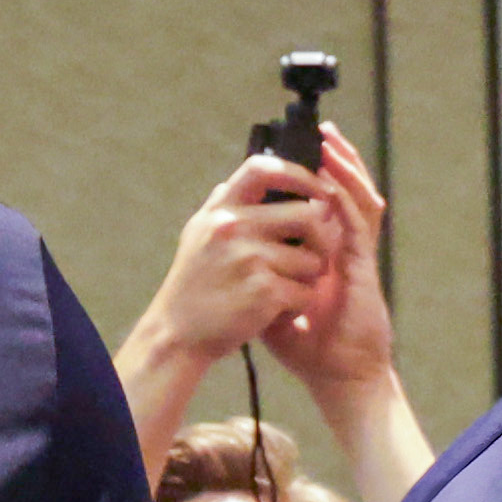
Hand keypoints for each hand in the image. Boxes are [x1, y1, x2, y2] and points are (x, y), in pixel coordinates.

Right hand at [130, 150, 350, 377]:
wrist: (179, 331)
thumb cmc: (196, 284)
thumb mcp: (199, 234)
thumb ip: (222, 206)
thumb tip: (238, 178)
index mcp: (221, 208)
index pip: (263, 170)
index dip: (299, 173)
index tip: (322, 188)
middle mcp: (233, 226)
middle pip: (308, 216)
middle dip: (321, 240)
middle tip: (314, 258)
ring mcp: (249, 258)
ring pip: (313, 259)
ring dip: (310, 278)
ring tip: (287, 288)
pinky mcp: (264, 291)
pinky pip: (306, 292)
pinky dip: (300, 305)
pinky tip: (280, 311)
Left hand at [257, 126, 399, 401]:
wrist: (335, 375)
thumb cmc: (307, 347)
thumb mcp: (269, 301)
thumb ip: (256, 274)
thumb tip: (226, 252)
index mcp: (324, 256)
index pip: (323, 206)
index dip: (315, 177)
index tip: (294, 152)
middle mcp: (344, 251)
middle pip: (346, 195)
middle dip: (336, 162)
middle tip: (322, 132)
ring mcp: (357, 258)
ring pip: (358, 201)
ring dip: (346, 169)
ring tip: (332, 142)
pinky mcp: (363, 268)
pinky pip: (359, 224)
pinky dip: (348, 199)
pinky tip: (334, 178)